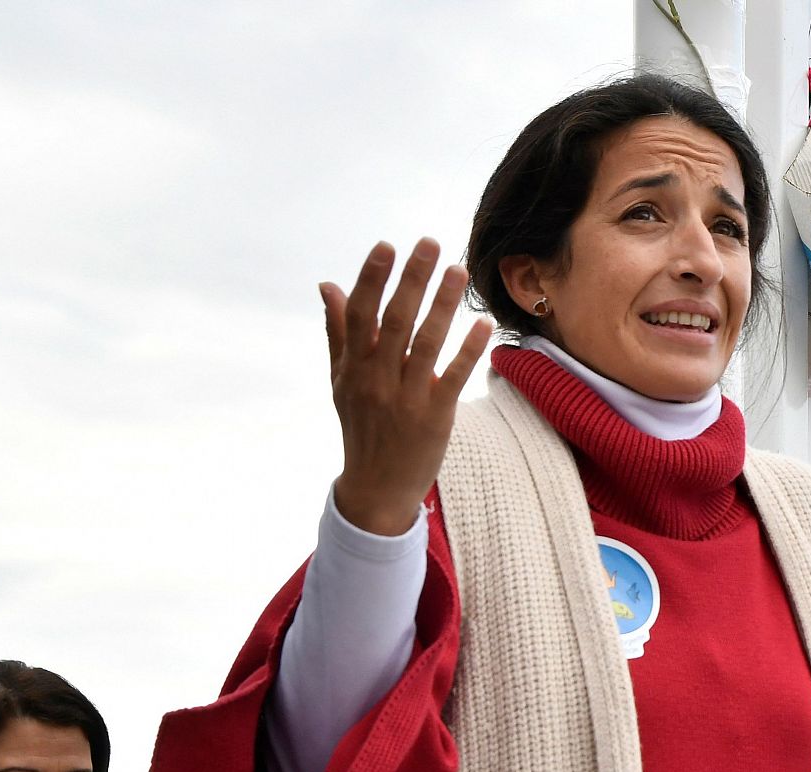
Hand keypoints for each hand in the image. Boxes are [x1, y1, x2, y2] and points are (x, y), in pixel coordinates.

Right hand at [326, 239, 491, 534]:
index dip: (373, 279)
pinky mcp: (434, 417)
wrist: (375, 488)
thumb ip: (338, 332)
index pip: (361, 314)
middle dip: (413, 280)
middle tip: (431, 244)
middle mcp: (376, 379)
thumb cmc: (360, 426)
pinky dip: (468, 349)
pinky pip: (454, 377)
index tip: (387, 246)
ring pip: (426, 344)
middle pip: (395, 321)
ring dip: (443, 305)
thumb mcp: (341, 381)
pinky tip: (482, 323)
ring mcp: (405, 398)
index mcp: (353, 367)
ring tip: (459, 271)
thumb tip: (327, 285)